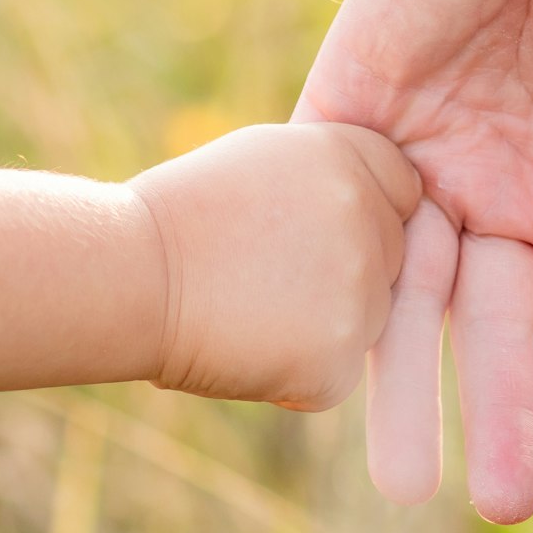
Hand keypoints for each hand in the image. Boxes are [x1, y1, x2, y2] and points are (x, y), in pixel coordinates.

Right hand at [129, 123, 419, 408]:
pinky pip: (335, 374)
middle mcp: (368, 221)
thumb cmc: (182, 214)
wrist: (131, 277)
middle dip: (344, 272)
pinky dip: (296, 373)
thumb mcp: (265, 160)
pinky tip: (246, 345)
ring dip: (321, 324)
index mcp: (351, 158)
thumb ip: (333, 174)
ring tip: (249, 306)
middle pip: (390, 260)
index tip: (307, 226)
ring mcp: (359, 296)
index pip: (401, 191)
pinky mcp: (338, 362)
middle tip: (266, 271)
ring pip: (365, 321)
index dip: (359, 212)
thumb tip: (377, 204)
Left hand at [295, 0, 532, 521]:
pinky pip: (338, 219)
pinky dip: (336, 289)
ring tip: (409, 480)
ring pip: (411, 296)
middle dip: (499, 417)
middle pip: (494, 333)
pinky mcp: (350, 117)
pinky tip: (333, 367)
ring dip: (411, 385)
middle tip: (497, 506)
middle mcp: (500, 202)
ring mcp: (422, 164)